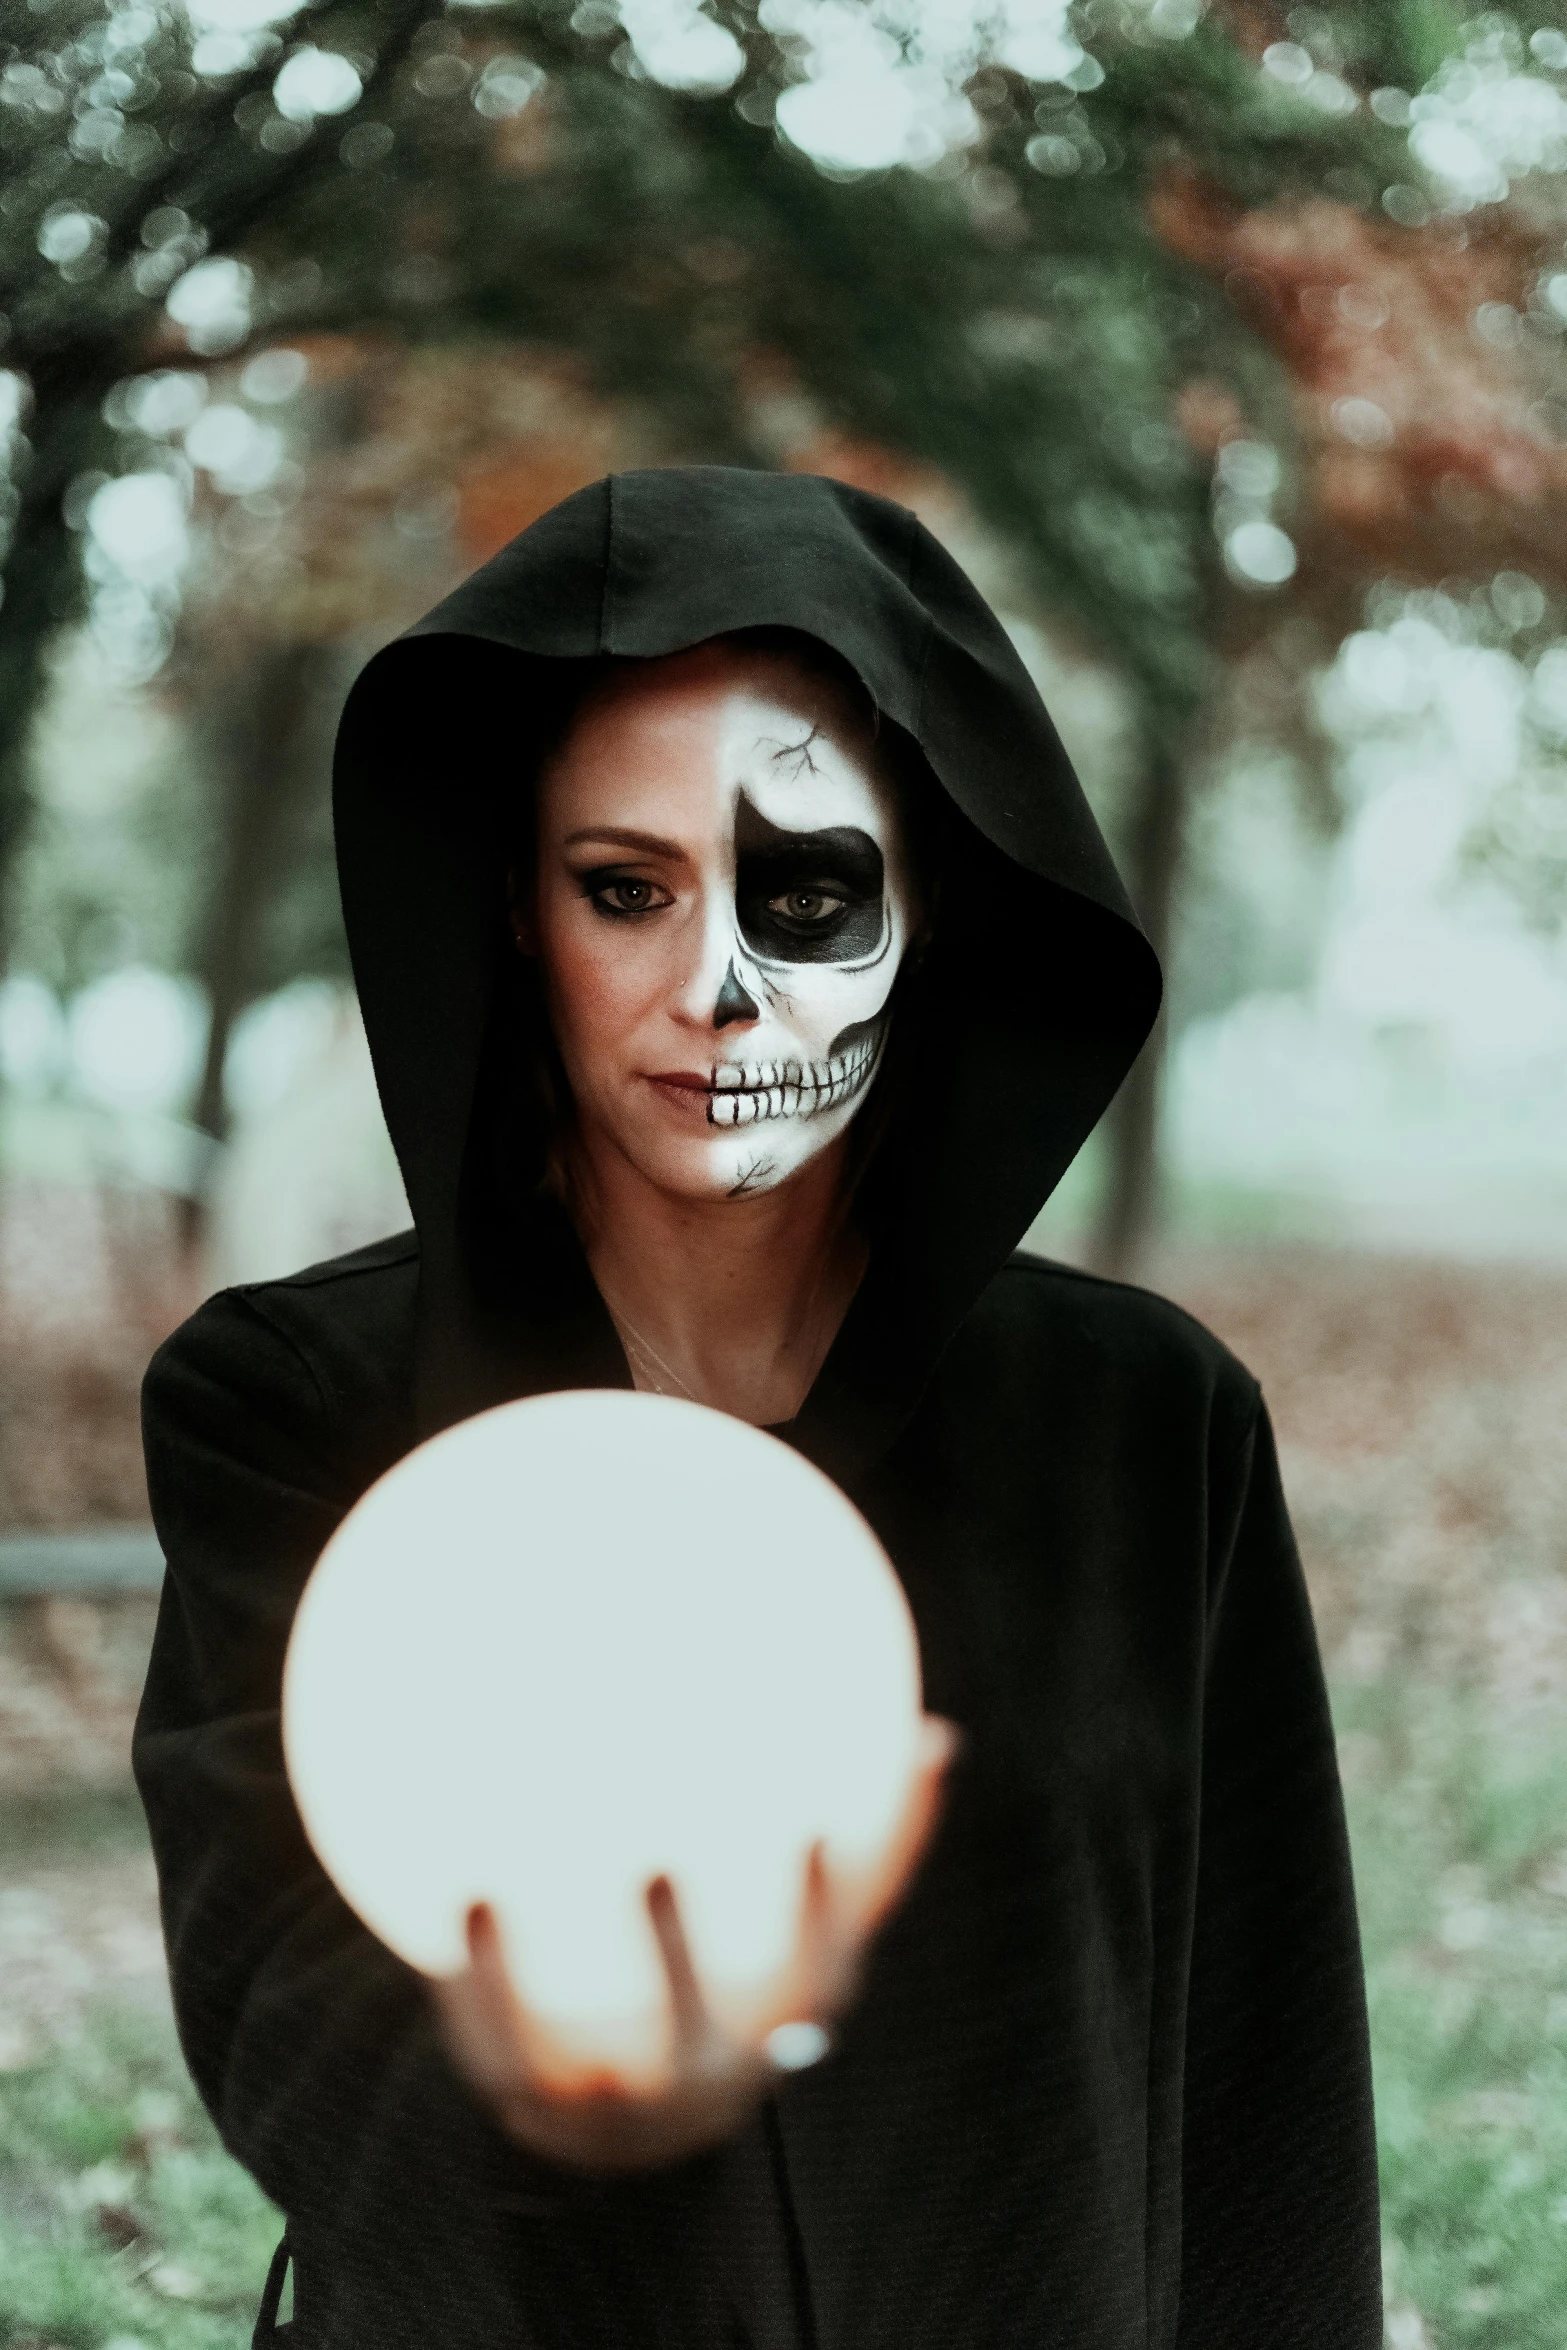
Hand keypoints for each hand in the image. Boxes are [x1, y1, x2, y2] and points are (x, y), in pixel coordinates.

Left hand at [429, 1712, 960, 2173]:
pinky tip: (453, 1903)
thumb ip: (876, 1844)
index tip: (812, 1834)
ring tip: (505, 1893)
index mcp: (783, 2026)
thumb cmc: (750, 1985)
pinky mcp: (530, 2102)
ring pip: (579, 2052)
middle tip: (655, 1868)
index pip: (816, 1980)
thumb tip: (944, 1734)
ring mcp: (616, 2102)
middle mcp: (707, 2075)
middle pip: (695, 2031)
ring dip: (539, 1979)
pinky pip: (494, 2043)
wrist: (642, 2127)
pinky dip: (470, 1979)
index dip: (821, 1917)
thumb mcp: (816, 1929)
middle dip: (676, 1961)